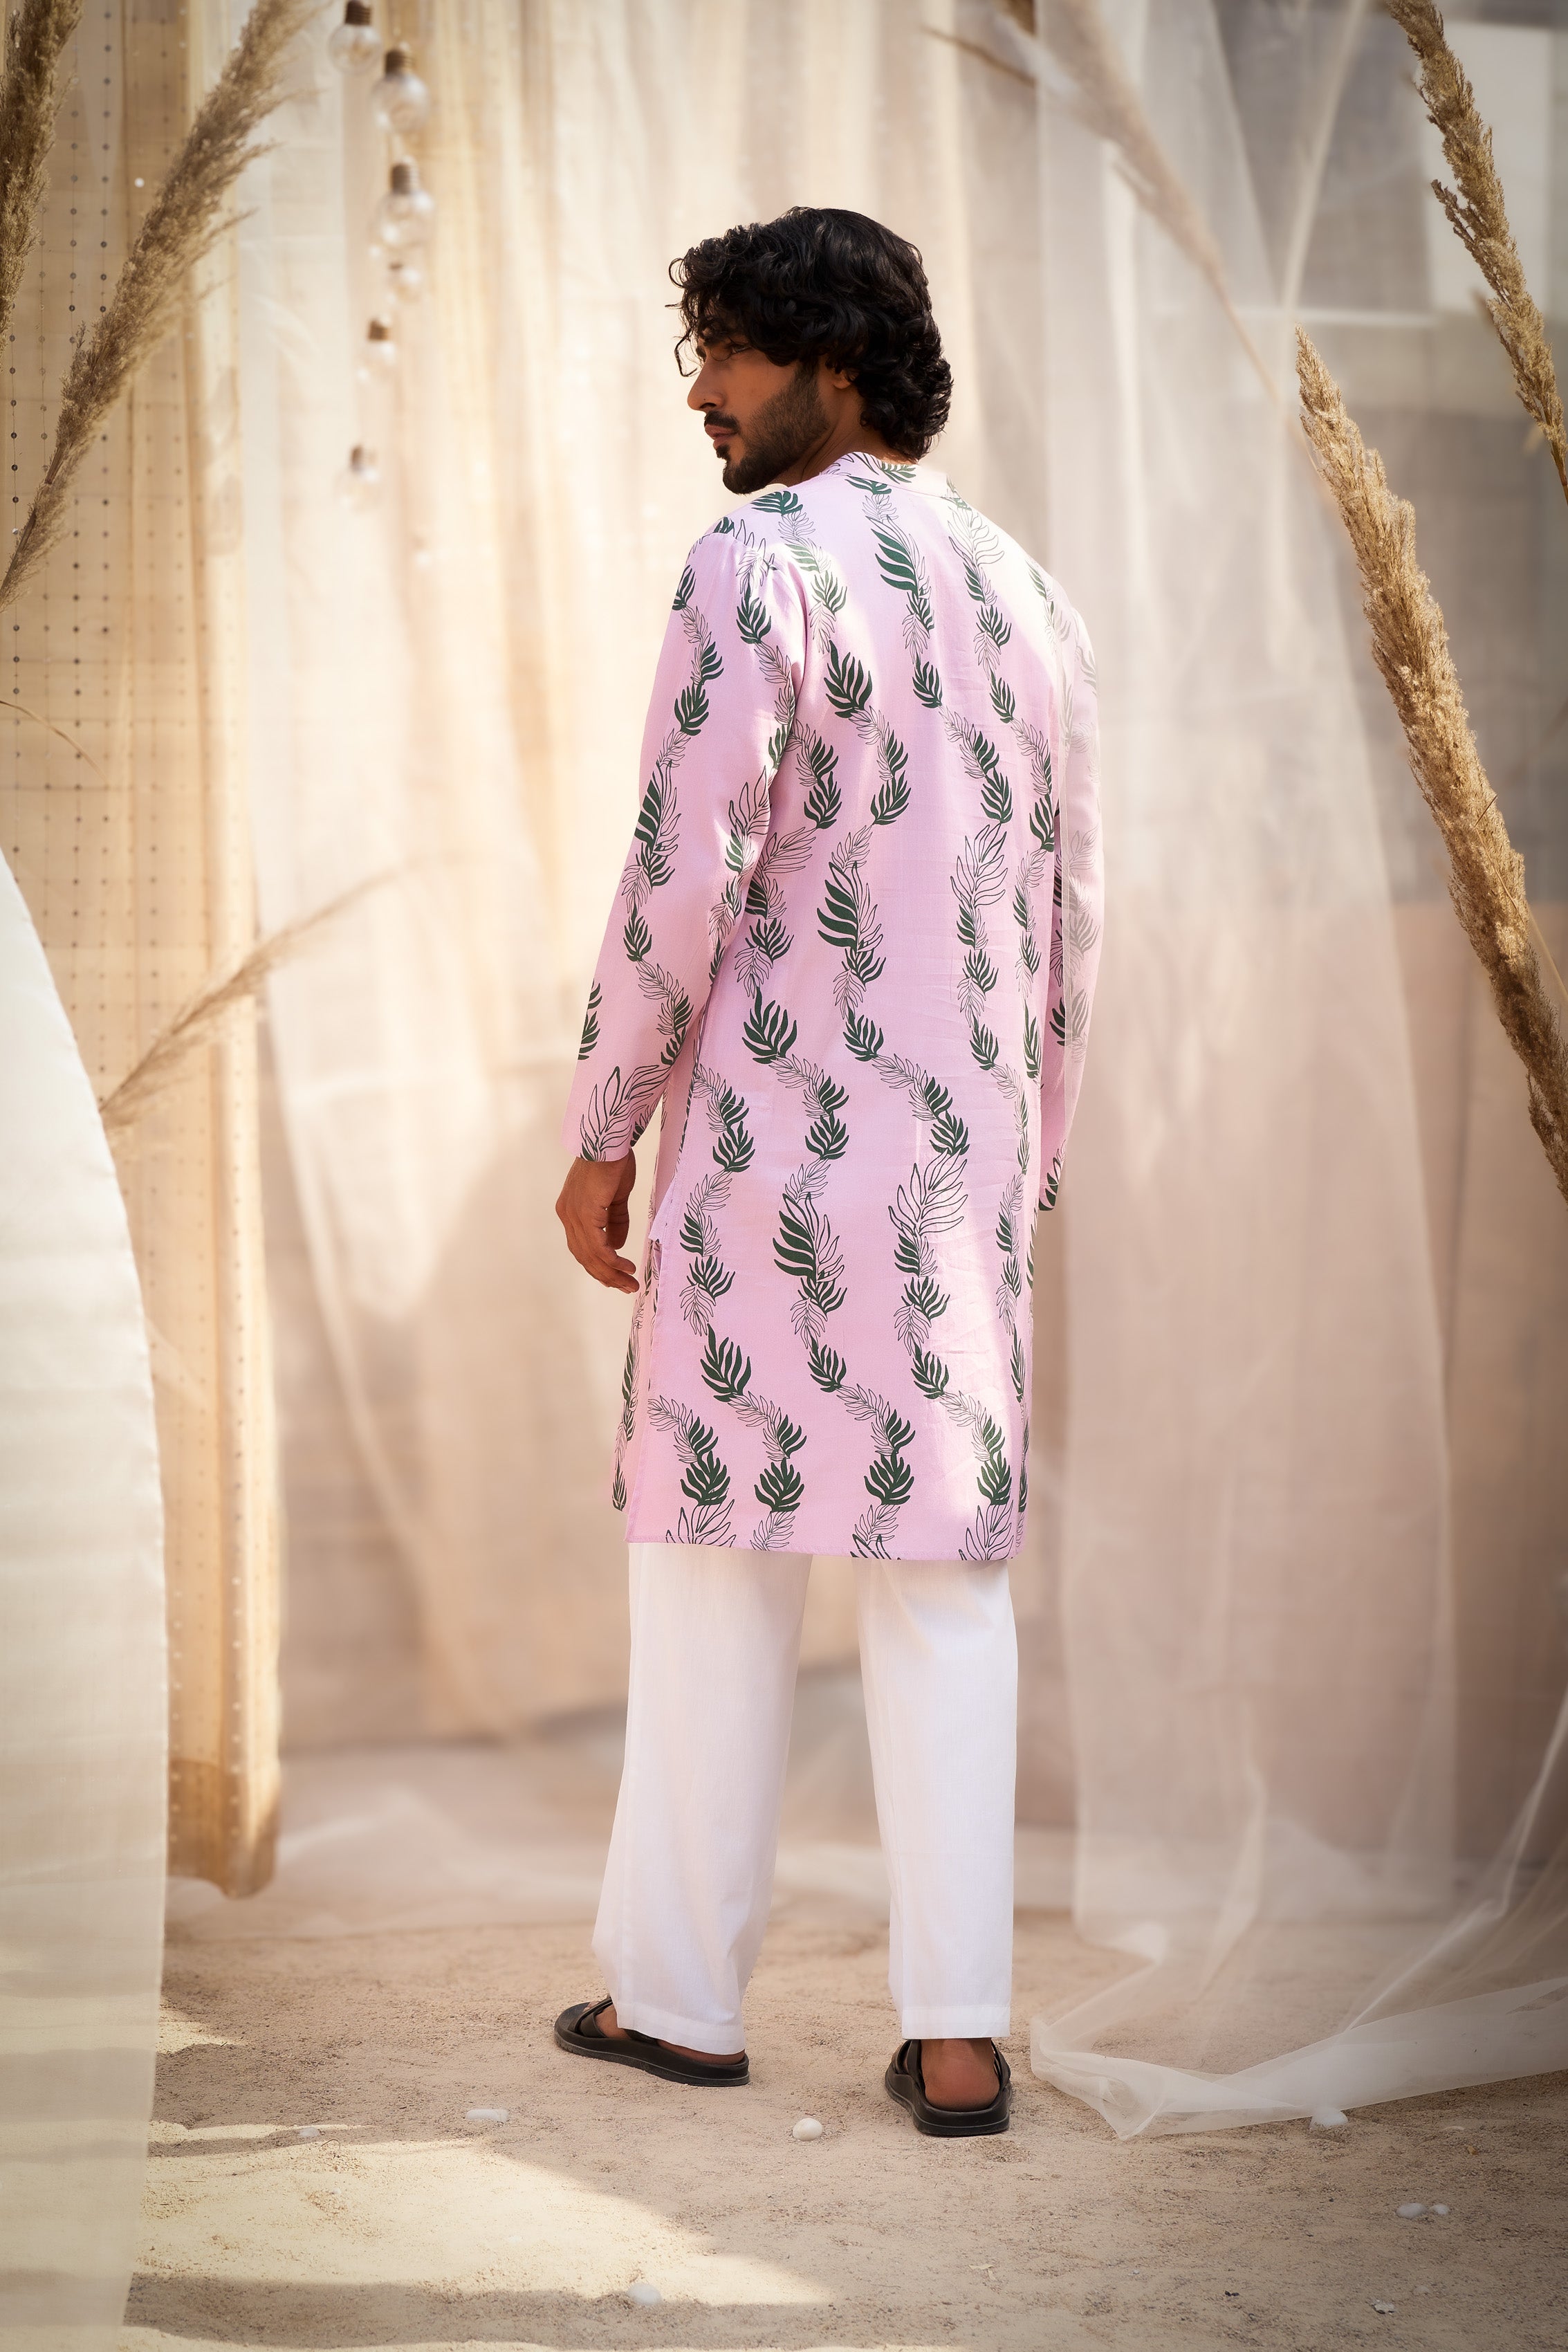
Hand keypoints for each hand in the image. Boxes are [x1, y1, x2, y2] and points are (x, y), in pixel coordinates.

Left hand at [556, 1150, 638, 1294]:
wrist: (608, 1140)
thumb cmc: (613, 1162)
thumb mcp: (615, 1197)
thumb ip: (615, 1222)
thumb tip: (617, 1246)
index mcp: (571, 1211)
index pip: (582, 1247)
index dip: (598, 1266)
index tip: (615, 1277)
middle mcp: (567, 1215)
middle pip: (584, 1256)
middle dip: (606, 1275)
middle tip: (626, 1287)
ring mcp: (574, 1215)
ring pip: (591, 1255)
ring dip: (611, 1273)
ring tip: (630, 1283)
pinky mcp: (585, 1214)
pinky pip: (598, 1246)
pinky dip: (612, 1260)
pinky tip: (625, 1267)